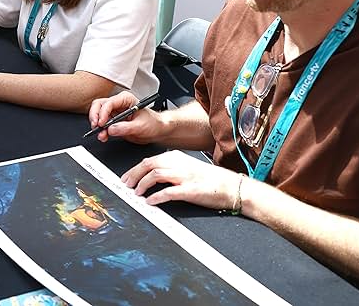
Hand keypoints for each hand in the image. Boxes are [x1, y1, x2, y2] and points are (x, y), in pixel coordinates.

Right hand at [88, 90, 163, 143]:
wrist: (157, 131)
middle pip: (99, 106)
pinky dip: (101, 131)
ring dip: (97, 125)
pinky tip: (104, 136)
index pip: (109, 103)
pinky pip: (102, 125)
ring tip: (101, 135)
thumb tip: (111, 129)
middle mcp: (118, 104)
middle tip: (97, 126)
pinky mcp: (113, 122)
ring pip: (98, 115)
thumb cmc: (153, 123)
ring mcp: (114, 113)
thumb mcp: (140, 126)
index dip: (103, 113)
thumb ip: (125, 127)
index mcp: (125, 99)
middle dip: (95, 116)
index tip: (102, 123)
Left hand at [121, 150, 243, 209]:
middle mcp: (179, 164)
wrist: (233, 187)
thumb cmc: (211, 179)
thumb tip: (150, 175)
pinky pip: (168, 192)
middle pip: (148, 165)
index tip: (126, 177)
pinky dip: (156, 197)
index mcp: (176, 157)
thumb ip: (170, 168)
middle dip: (133, 175)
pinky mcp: (191, 190)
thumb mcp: (187, 167)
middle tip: (125, 185)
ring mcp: (184, 176)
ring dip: (142, 184)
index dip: (134, 169)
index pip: (149, 160)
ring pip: (155, 175)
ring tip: (136, 193)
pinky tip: (150, 202)